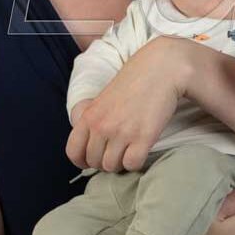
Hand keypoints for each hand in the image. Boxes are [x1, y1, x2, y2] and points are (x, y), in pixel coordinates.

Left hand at [67, 37, 194, 171]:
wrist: (161, 68)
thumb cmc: (134, 81)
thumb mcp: (104, 98)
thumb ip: (93, 119)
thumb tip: (89, 144)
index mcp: (89, 115)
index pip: (73, 152)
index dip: (82, 160)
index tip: (93, 159)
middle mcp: (102, 126)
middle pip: (94, 162)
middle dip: (105, 160)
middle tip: (117, 150)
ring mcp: (122, 133)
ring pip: (112, 166)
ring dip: (121, 162)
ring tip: (129, 148)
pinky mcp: (143, 138)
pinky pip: (132, 165)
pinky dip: (136, 161)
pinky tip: (141, 148)